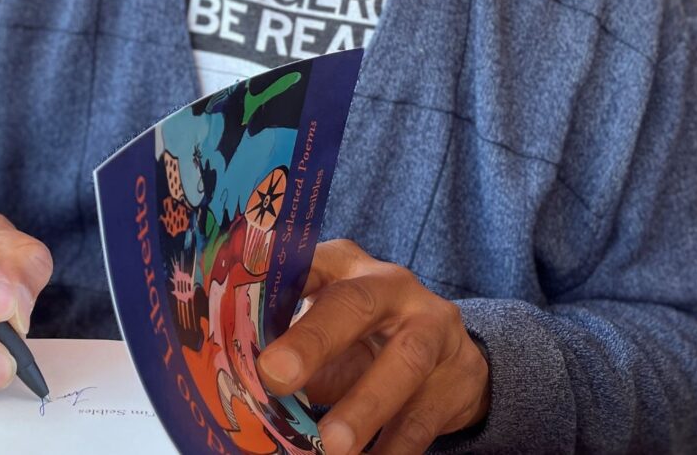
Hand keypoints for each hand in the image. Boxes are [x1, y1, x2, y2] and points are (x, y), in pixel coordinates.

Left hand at [256, 239, 489, 454]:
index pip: (308, 261)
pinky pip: (425, 416)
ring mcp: (432, 327)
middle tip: (274, 376)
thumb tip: (239, 386)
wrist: (446, 355)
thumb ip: (288, 347)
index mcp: (346, 265)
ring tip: (331, 446)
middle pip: (354, 304)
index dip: (276, 281)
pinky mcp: (457, 375)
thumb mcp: (324, 329)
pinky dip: (394, 448)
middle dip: (313, 340)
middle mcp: (392, 286)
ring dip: (364, 408)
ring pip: (403, 362)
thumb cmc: (362, 338)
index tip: (240, 308)